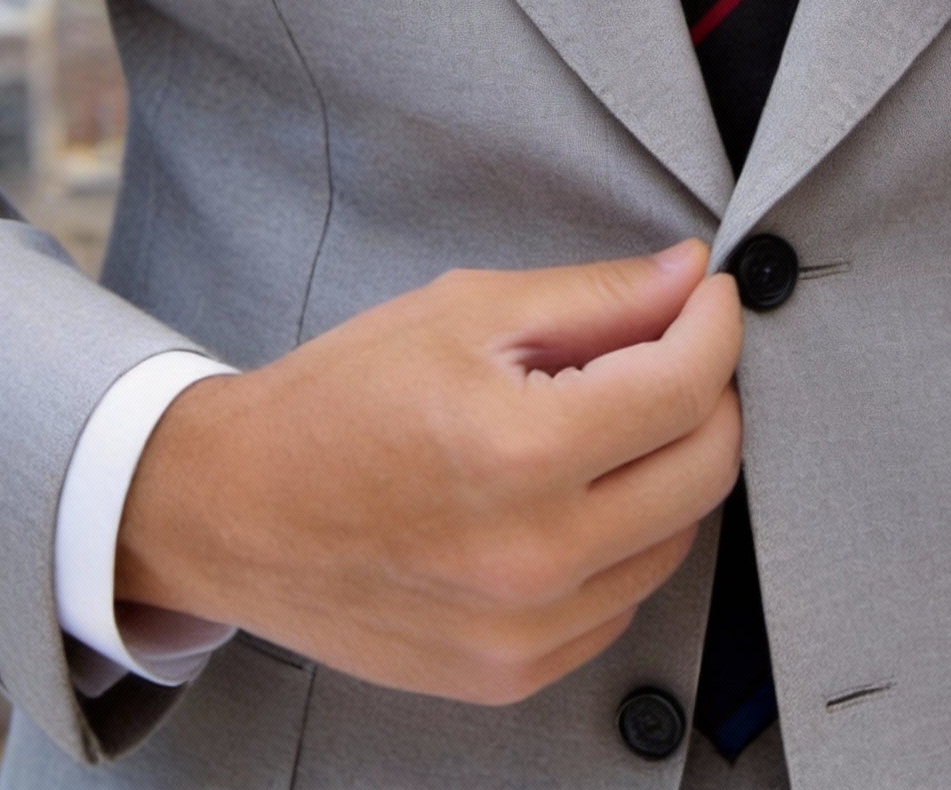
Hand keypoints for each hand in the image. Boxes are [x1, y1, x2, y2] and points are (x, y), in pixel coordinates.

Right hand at [115, 240, 742, 704]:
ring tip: (612, 419)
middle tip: (676, 348)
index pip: (683, 386)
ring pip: (677, 538)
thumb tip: (686, 279)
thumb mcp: (464, 311)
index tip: (709, 299)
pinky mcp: (514, 672)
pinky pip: (624, 598)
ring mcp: (525, 630)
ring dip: (670, 467)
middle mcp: (531, 556)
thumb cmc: (336, 403)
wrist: (235, 511)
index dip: (714, 326)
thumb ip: (594, 297)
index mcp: (517, 450)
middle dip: (709, 392)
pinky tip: (576, 492)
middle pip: (704, 469)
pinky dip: (626, 537)